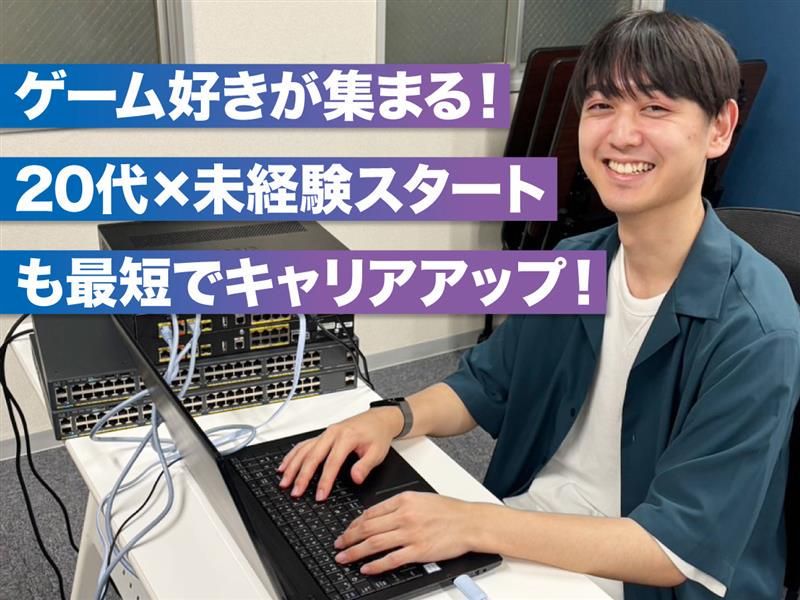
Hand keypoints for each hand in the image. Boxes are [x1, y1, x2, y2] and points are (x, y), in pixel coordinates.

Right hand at [277, 407, 402, 500]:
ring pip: (304, 450)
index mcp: (346, 437)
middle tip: (295, 492)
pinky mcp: (322, 435)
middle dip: (302, 476)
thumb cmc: (377, 434)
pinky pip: (303, 445)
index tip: (320, 495)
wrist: (378, 419)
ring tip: (284, 482)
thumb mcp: (378, 452)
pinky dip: (292, 455)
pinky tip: (284, 465)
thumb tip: (356, 478)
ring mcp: (325, 434)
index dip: (325, 480)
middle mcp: (332, 434)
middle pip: (313, 456)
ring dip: (292, 466)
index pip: (332, 462)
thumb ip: (366, 465)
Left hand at [333, 491, 477, 574]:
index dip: (354, 524)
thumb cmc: (449, 511)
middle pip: (367, 527)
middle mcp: (405, 515)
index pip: (370, 512)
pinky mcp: (419, 550)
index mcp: (404, 500)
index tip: (346, 531)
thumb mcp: (420, 498)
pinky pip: (391, 559)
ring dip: (355, 551)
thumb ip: (399, 505)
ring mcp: (411, 534)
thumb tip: (376, 515)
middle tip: (337, 545)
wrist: (470, 522)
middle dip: (348, 537)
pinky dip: (376, 565)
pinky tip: (366, 568)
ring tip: (344, 557)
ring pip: (374, 543)